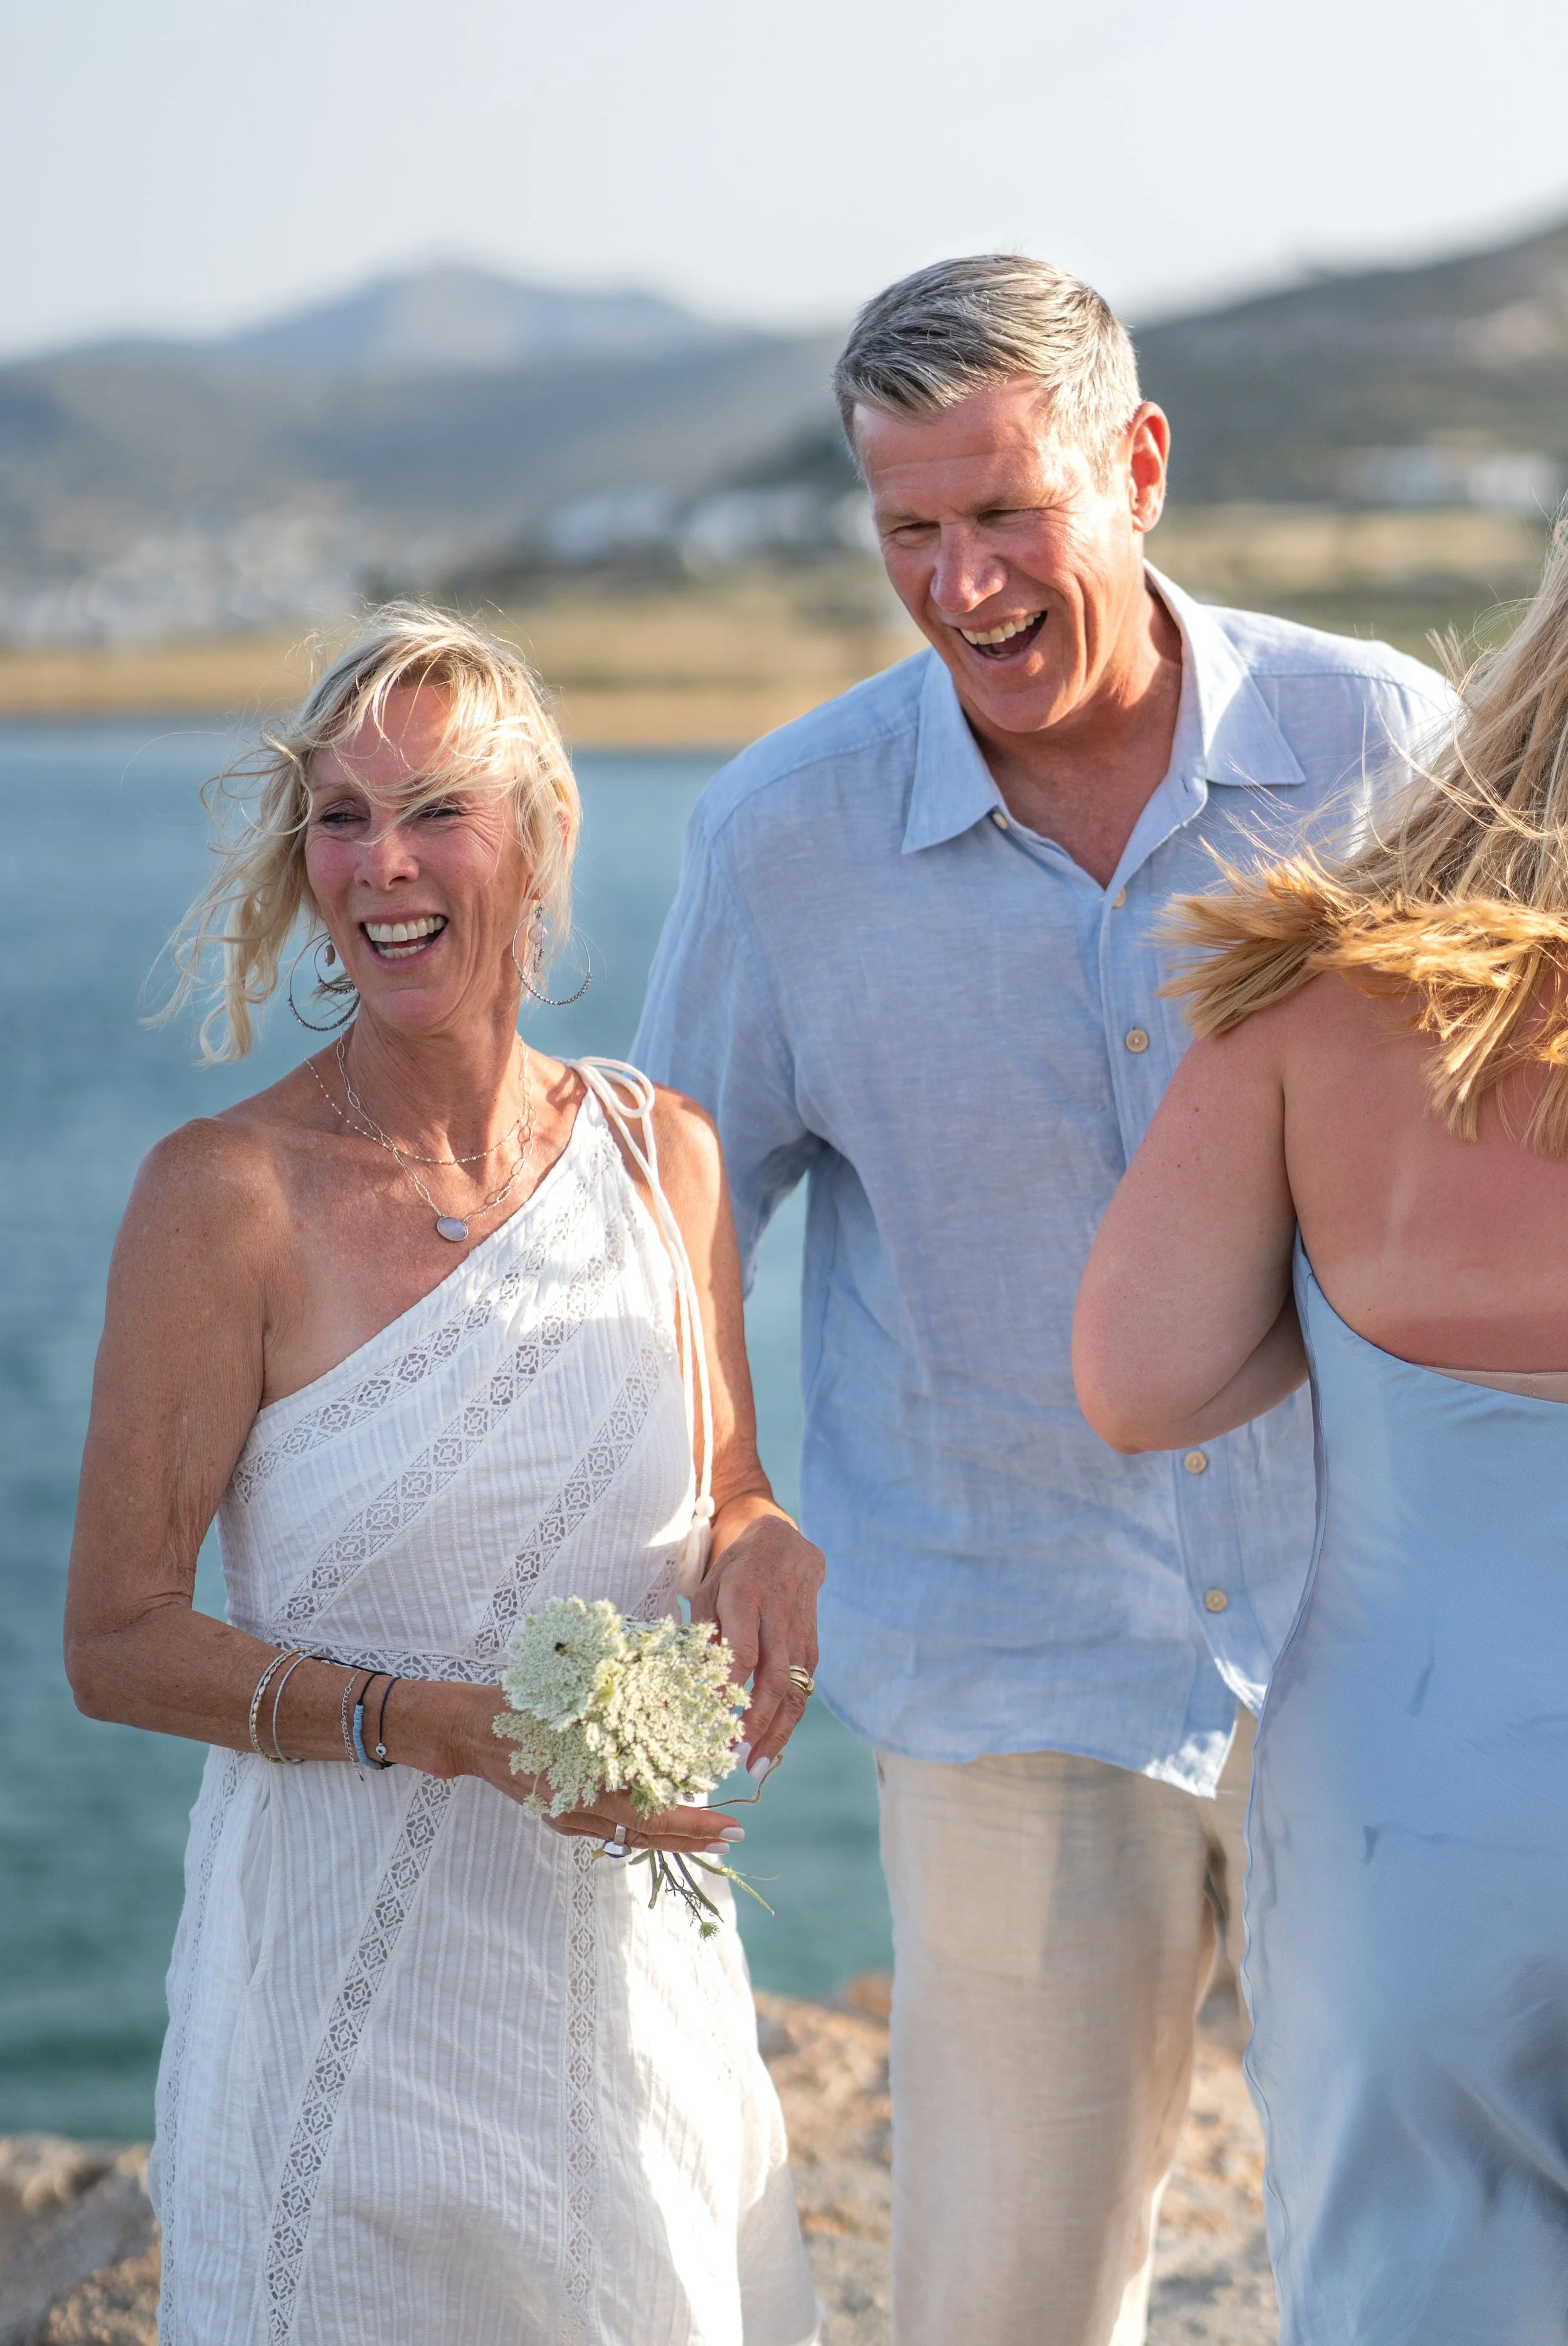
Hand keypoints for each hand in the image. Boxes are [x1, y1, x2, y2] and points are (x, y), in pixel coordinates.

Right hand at [427, 1687, 744, 1859]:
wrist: (467, 1731)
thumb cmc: (518, 1707)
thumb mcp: (567, 1700)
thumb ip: (610, 1708)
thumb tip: (659, 1698)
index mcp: (585, 1787)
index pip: (652, 1818)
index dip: (694, 1825)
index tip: (732, 1825)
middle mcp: (578, 1812)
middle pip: (647, 1837)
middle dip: (693, 1839)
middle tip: (735, 1835)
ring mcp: (567, 1816)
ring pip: (629, 1835)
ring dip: (670, 1835)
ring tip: (708, 1830)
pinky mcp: (561, 1811)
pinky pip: (611, 1826)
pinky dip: (642, 1822)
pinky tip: (664, 1812)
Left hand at [691, 1510, 822, 1770]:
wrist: (785, 1546)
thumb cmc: (734, 1572)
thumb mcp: (708, 1590)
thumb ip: (703, 1633)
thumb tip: (690, 1684)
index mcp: (746, 1597)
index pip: (743, 1652)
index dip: (729, 1689)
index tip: (711, 1721)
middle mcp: (778, 1618)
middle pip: (773, 1680)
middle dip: (756, 1725)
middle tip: (734, 1758)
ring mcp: (800, 1635)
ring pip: (794, 1692)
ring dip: (776, 1733)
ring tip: (755, 1765)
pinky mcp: (812, 1647)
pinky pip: (803, 1690)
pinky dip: (787, 1721)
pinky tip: (770, 1745)